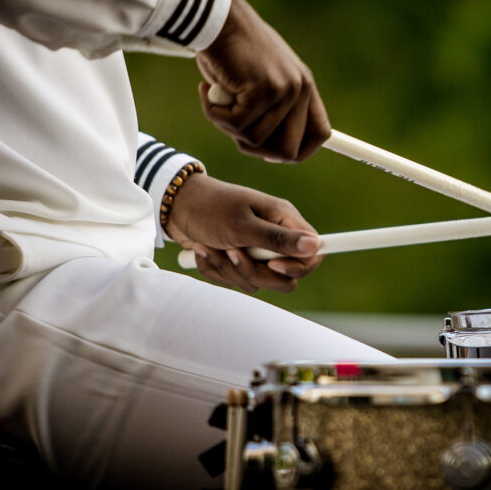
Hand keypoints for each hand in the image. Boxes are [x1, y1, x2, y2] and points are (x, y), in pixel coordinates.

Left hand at [164, 172, 322, 292]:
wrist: (175, 208)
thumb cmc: (210, 208)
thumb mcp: (242, 224)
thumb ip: (278, 239)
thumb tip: (314, 246)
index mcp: (283, 221)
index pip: (312, 253)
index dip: (299, 266)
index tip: (273, 265)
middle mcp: (274, 237)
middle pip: (284, 277)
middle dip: (254, 271)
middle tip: (232, 252)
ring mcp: (256, 251)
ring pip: (257, 282)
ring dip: (229, 269)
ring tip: (212, 247)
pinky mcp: (239, 261)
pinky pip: (236, 282)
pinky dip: (217, 270)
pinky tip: (205, 250)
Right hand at [195, 0, 329, 161]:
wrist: (215, 18)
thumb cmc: (229, 50)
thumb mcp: (259, 81)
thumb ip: (271, 110)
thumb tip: (275, 154)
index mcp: (305, 86)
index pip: (320, 134)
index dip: (297, 152)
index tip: (268, 153)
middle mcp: (300, 89)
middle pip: (289, 151)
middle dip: (256, 150)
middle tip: (232, 129)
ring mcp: (284, 90)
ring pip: (255, 139)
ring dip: (228, 127)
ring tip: (215, 99)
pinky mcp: (262, 90)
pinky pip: (236, 125)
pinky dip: (214, 114)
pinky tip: (206, 90)